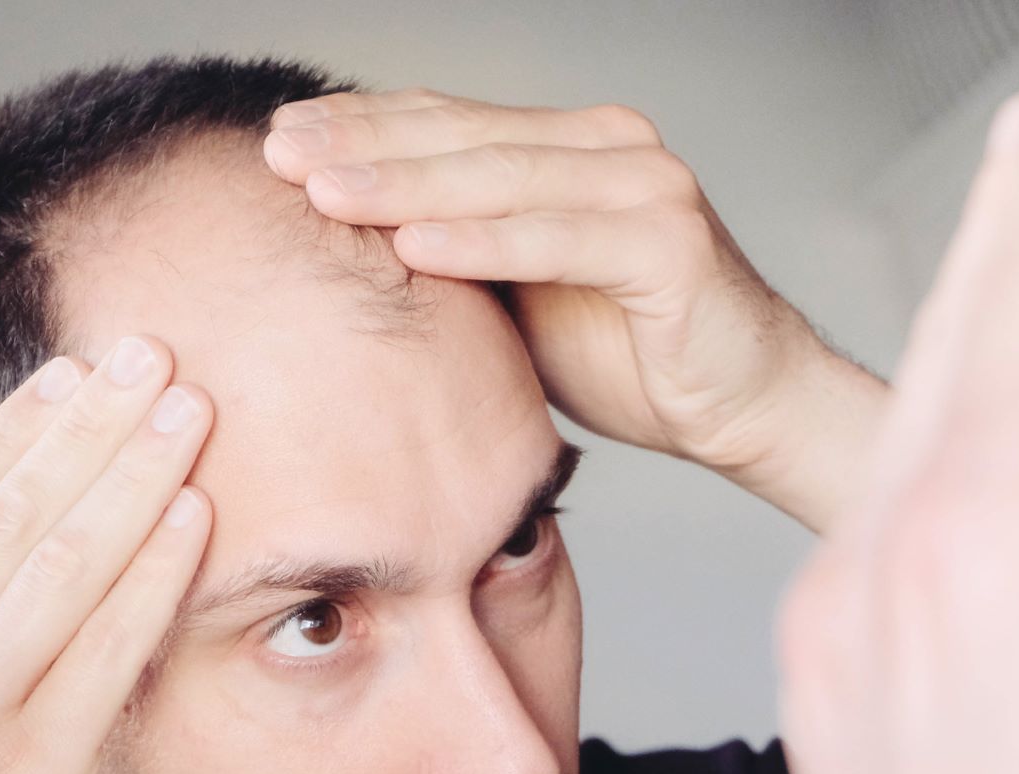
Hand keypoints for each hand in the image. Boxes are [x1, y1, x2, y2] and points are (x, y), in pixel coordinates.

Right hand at [0, 337, 211, 773]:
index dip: (19, 429)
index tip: (79, 372)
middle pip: (9, 515)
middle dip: (91, 426)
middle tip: (156, 354)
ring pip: (59, 566)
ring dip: (134, 476)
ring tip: (190, 411)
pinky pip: (102, 650)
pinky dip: (153, 574)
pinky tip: (197, 518)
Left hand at [263, 87, 885, 529]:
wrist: (740, 404)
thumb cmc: (627, 355)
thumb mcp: (518, 298)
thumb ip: (457, 257)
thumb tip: (347, 248)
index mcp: (568, 147)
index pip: (448, 123)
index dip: (362, 125)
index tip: (279, 136)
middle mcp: (609, 147)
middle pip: (464, 138)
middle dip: (363, 144)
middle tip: (278, 152)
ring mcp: (645, 186)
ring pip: (503, 178)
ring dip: (405, 185)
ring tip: (322, 192)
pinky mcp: (669, 242)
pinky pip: (558, 240)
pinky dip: (484, 244)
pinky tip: (412, 247)